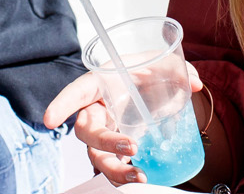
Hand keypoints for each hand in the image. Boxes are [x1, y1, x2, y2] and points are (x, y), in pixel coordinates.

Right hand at [43, 64, 204, 185]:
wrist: (156, 89)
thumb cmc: (148, 72)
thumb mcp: (162, 64)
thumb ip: (177, 69)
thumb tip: (194, 84)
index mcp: (100, 85)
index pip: (76, 92)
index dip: (61, 104)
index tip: (49, 119)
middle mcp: (98, 111)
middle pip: (86, 132)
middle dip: (105, 142)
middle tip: (131, 146)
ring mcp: (106, 134)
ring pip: (98, 157)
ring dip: (115, 169)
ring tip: (140, 174)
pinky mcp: (118, 151)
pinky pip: (114, 168)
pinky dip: (125, 177)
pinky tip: (143, 179)